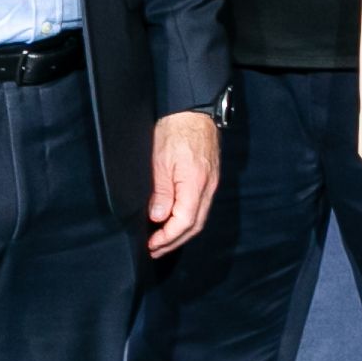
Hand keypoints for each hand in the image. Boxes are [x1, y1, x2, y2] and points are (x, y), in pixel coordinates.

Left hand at [146, 109, 220, 255]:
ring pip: (199, 217)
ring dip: (180, 232)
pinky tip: (173, 221)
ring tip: (161, 240)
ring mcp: (211, 183)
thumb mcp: (160, 160)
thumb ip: (161, 191)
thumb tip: (158, 217)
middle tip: (154, 250)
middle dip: (174, 241)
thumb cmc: (174, 130)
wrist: (193, 110)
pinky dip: (187, 219)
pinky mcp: (209, 178)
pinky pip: (200, 206)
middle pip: (195, 225)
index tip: (150, 244)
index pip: (185, 222)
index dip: (167, 237)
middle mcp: (208, 186)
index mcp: (196, 183)